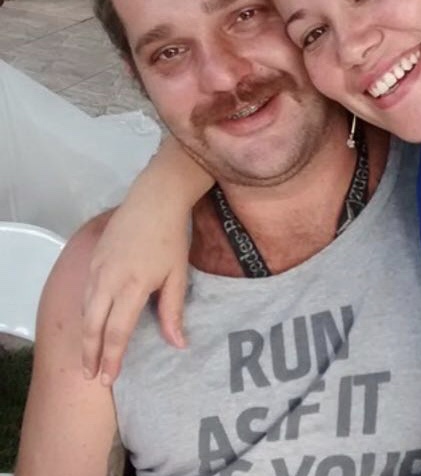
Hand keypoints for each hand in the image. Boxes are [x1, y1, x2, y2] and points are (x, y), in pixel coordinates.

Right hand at [81, 138, 211, 384]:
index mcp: (132, 286)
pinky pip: (86, 292)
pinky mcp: (94, 257)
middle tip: (92, 376)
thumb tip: (177, 344)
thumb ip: (173, 311)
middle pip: (93, 325)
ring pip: (85, 309)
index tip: (109, 378)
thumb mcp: (177, 274)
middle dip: (90, 353)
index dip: (112, 357)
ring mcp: (98, 267)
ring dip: (85, 335)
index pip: (117, 331)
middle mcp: (108, 279)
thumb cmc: (171, 237)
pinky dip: (86, 312)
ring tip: (89, 355)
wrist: (155, 199)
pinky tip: (92, 322)